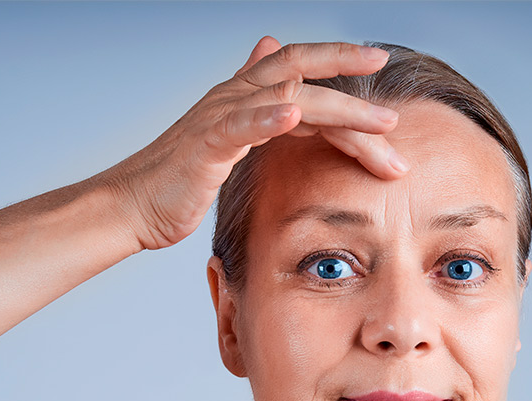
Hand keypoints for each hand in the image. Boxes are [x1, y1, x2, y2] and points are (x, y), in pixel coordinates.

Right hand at [95, 36, 408, 251]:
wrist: (133, 206)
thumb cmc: (182, 182)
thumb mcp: (229, 142)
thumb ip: (260, 111)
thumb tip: (283, 79)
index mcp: (244, 97)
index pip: (302, 71)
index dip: (341, 63)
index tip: (380, 65)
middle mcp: (234, 96)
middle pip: (302, 69)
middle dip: (352, 75)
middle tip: (398, 106)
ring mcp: (219, 117)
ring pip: (288, 96)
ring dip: (339, 108)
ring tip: (379, 124)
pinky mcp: (204, 145)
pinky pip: (241, 125)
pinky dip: (269, 116)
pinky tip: (297, 113)